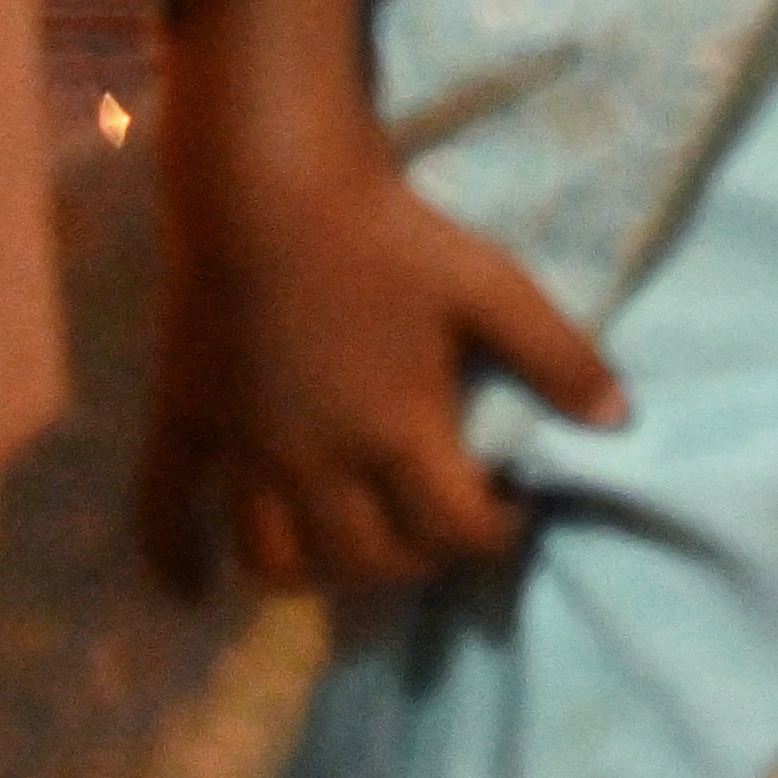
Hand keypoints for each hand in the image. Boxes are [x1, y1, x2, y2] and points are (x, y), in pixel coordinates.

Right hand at [137, 0, 629, 597]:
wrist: (268, 187)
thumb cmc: (387, 236)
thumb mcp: (492, 287)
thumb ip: (558, 357)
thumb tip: (617, 420)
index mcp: (396, 434)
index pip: (452, 532)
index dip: (494, 535)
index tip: (511, 510)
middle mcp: (316, 463)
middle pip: (365, 561)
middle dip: (414, 560)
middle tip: (435, 526)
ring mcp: (242, 452)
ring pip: (274, 560)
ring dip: (316, 573)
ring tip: (348, 548)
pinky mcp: (184, 424)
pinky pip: (160, 515)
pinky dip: (175, 562)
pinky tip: (194, 591)